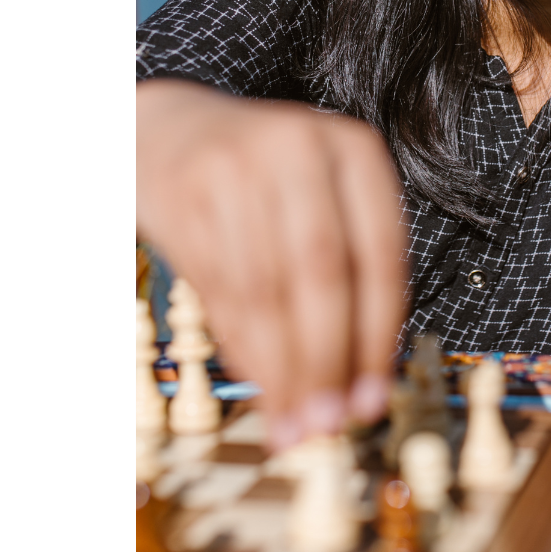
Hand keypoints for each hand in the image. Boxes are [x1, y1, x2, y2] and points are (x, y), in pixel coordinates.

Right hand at [134, 79, 407, 448]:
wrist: (171, 129)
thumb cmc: (265, 177)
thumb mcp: (322, 196)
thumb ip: (349, 272)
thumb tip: (363, 380)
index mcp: (353, 148)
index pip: (379, 254)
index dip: (378, 337)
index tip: (374, 396)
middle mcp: (297, 148)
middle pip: (323, 274)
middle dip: (328, 360)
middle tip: (329, 422)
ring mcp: (236, 168)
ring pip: (267, 291)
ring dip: (282, 370)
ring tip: (293, 420)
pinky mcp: (185, 195)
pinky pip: (220, 291)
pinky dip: (243, 347)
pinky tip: (260, 380)